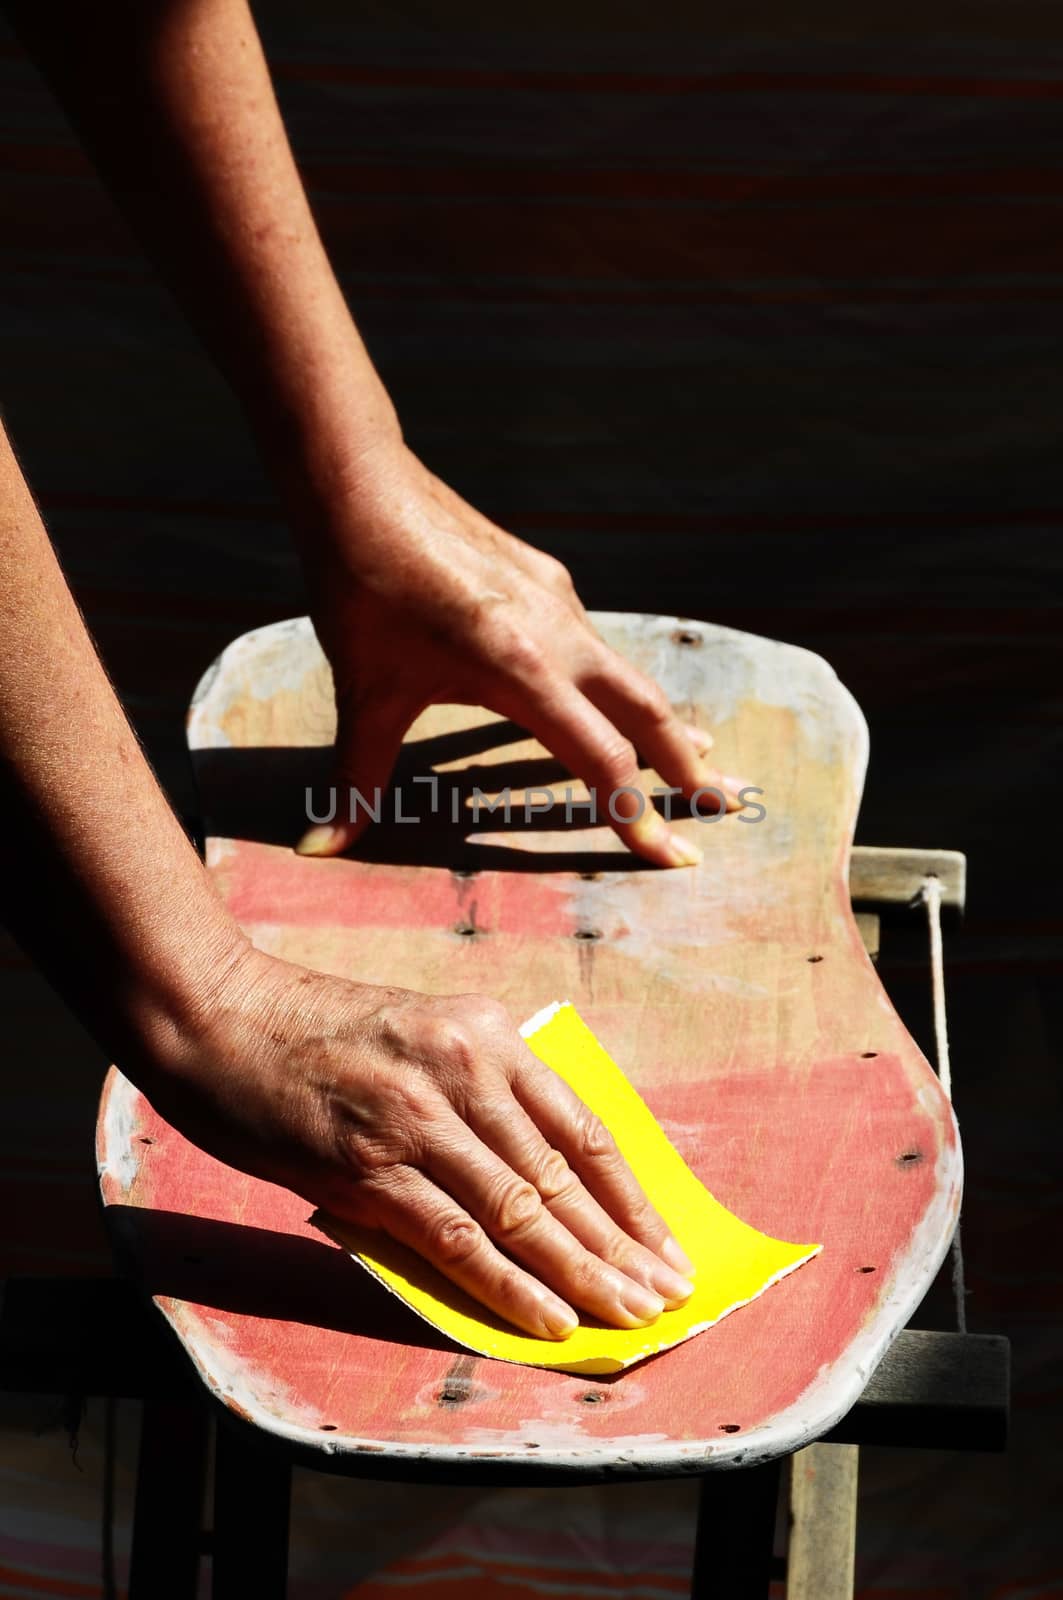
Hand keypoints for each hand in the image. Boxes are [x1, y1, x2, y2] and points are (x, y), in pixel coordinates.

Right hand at [150, 946, 695, 1337]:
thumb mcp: (419, 1032)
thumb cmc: (315, 1032)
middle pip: (564, 1174)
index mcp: (486, 1033)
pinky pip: (458, 1237)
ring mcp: (419, 1118)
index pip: (582, 1127)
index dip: (630, 1195)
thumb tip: (529, 1179)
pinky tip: (551, 1319)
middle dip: (623, 1245)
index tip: (664, 1244)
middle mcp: (466, 1069)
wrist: (219, 1015)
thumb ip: (474, 1090)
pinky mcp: (370, 1166)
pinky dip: (511, 1285)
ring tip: (631, 1317)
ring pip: (523, 1210)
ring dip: (585, 1273)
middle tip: (668, 1296)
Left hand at [292, 442, 747, 865]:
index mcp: (521, 670)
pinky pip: (596, 642)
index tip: (674, 856)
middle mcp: (558, 634)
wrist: (360, 486)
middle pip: (648, 711)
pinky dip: (618, 681)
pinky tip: (608, 693)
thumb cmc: (360, 592)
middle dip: (688, 764)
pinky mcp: (547, 578)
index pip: (601, 760)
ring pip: (629, 672)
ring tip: (698, 753)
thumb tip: (319, 850)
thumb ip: (356, 780)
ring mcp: (559, 601)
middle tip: (726, 803)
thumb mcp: (363, 694)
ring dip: (664, 720)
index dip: (637, 816)